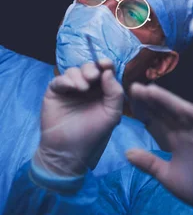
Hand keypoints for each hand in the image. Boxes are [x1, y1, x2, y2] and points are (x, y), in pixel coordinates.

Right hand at [34, 60, 123, 176]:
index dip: (106, 64)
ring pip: (74, 71)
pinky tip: (73, 88)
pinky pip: (59, 79)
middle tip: (93, 77)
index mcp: (104, 91)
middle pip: (90, 68)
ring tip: (83, 88)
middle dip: (92, 69)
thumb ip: (115, 93)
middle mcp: (88, 88)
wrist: (69, 150)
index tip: (106, 64)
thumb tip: (108, 71)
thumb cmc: (93, 134)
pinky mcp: (55, 92)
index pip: (106, 72)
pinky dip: (66, 80)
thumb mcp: (112, 114)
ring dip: (80, 75)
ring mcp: (71, 89)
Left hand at [126, 83, 192, 214]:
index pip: (158, 121)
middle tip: (134, 87)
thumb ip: (150, 163)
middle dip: (152, 101)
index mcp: (176, 141)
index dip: (145, 110)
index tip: (129, 100)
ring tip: (150, 90)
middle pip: (167, 113)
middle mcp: (188, 133)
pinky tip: (178, 105)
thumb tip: (127, 153)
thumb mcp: (167, 176)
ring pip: (183, 113)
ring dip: (168, 102)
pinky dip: (191, 113)